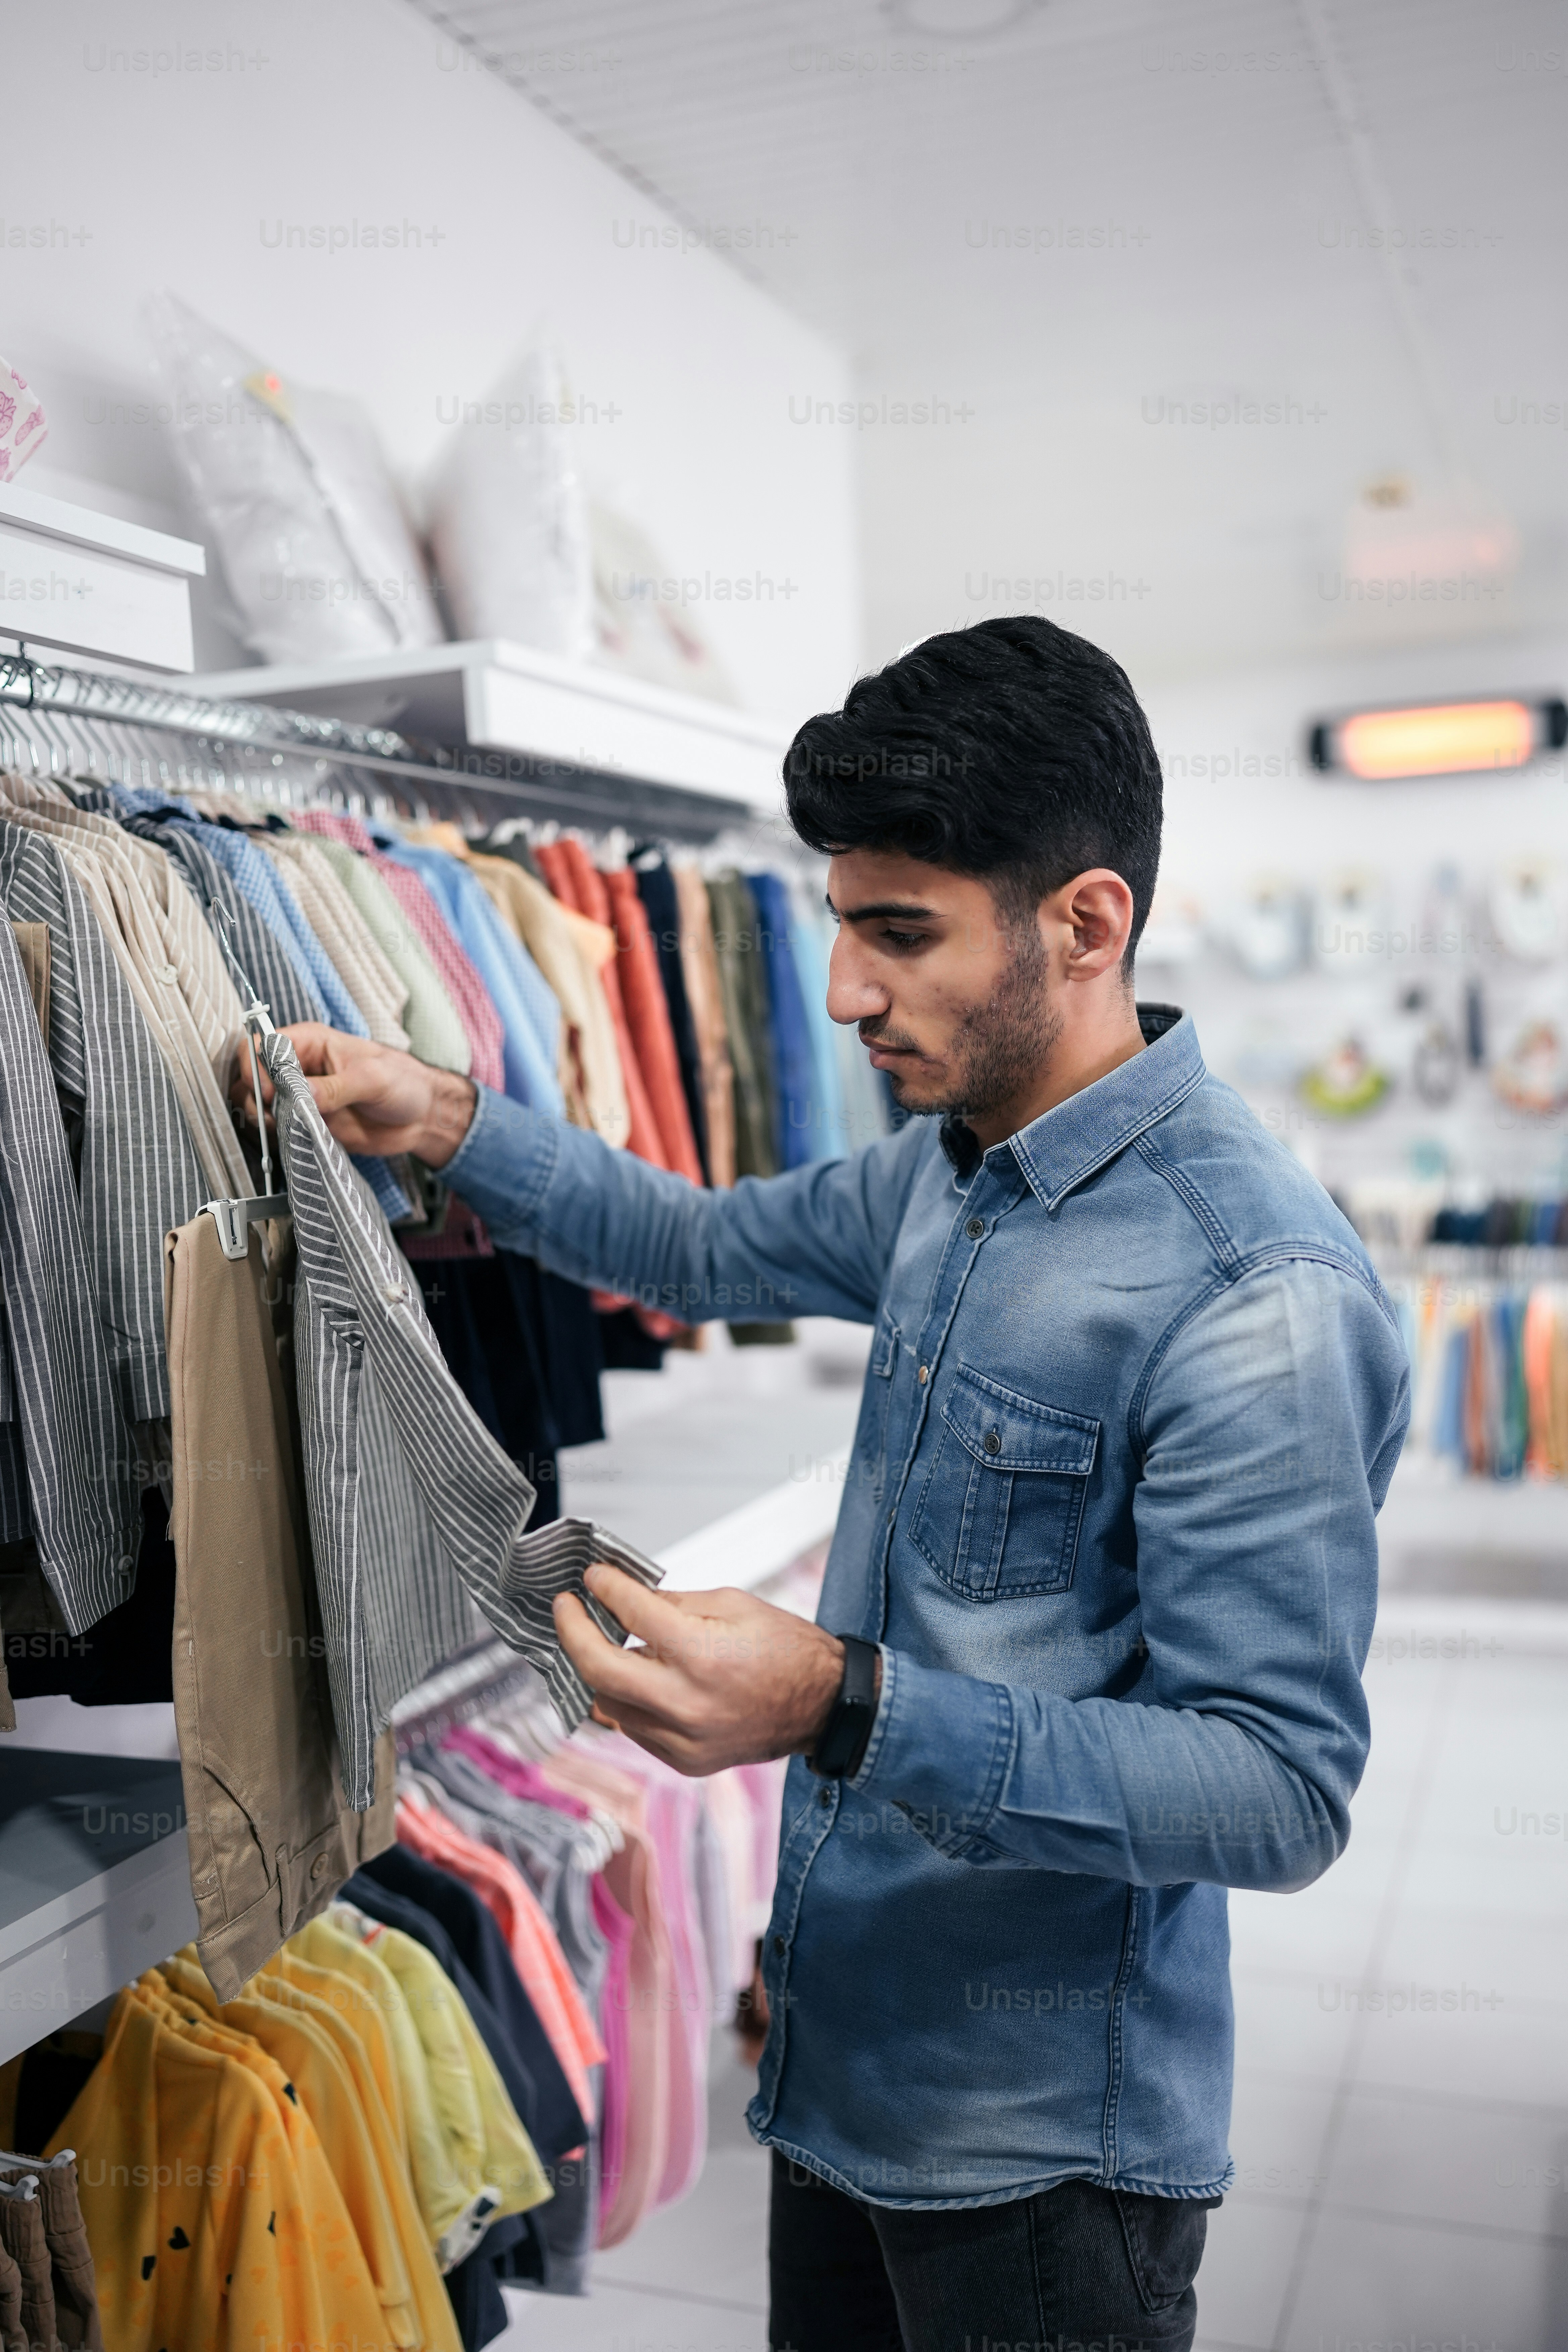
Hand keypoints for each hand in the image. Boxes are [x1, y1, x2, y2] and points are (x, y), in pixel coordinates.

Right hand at [230, 1023, 477, 1164]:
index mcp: (311, 1042)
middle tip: (274, 1115)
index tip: (268, 1092)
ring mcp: (300, 1097)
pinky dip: (277, 1136)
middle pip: (252, 1075)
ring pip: (258, 1104)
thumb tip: (301, 1095)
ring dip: (262, 1118)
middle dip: (254, 1096)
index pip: (263, 1045)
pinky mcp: (307, 1122)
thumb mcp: (373, 1079)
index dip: (257, 1066)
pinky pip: (277, 1128)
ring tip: (284, 1128)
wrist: (421, 1116)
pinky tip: (293, 1139)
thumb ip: (336, 1087)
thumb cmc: (403, 1082)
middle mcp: (299, 1067)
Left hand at [553, 1564, 859, 1775]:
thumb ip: (673, 1604)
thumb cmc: (787, 1651)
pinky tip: (637, 1679)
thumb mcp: (734, 1604)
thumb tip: (626, 1597)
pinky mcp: (684, 1761)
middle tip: (566, 1610)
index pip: (633, 1615)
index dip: (605, 1589)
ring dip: (598, 1671)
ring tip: (602, 1643)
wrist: (824, 1707)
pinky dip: (627, 1701)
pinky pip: (633, 1729)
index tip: (593, 1579)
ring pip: (609, 1705)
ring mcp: (684, 1739)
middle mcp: (688, 1704)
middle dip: (573, 1634)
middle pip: (599, 1671)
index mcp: (705, 1656)